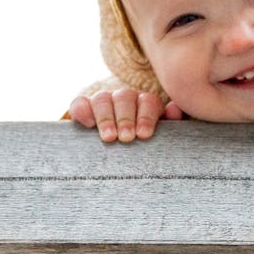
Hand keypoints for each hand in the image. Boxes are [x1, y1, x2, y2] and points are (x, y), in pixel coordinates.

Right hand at [68, 88, 183, 142]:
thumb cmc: (147, 146)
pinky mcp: (84, 109)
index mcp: (146, 104)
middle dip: (125, 118)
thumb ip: (171, 124)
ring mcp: (104, 102)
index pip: (148, 101)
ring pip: (102, 99)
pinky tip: (87, 124)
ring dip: (105, 117)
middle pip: (124, 97)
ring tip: (108, 138)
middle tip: (126, 138)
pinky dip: (82, 110)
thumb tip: (174, 109)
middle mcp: (125, 99)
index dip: (146, 116)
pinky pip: (79, 103)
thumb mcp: (162, 137)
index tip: (144, 135)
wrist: (121, 156)